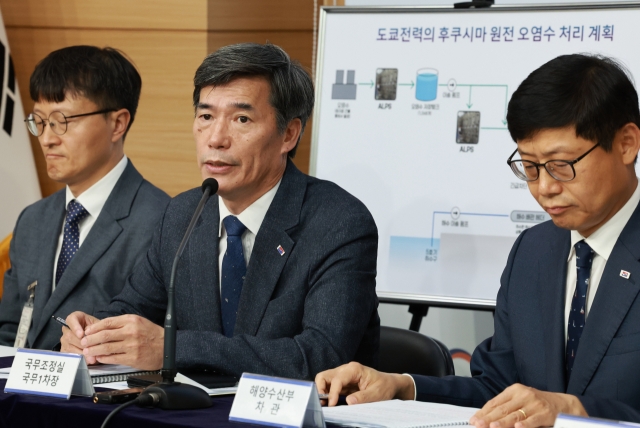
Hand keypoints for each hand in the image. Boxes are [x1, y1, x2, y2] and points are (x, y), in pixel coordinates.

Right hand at [61, 311, 99, 361]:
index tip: (81, 335)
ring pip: (69, 346)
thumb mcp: (99, 325)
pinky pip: (69, 355)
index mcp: (75, 318)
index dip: (75, 327)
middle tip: (90, 349)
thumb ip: (96, 329)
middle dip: (81, 344)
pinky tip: (87, 360)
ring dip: (81, 353)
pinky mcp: (65, 350)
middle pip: (70, 336)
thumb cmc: (97, 328)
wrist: (97, 337)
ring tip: (91, 358)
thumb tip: (92, 338)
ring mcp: (65, 340)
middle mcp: (67, 329)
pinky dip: (79, 358)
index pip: (71, 320)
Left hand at [80, 314, 163, 369]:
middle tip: (83, 342)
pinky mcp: (132, 358)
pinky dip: (103, 358)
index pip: (107, 323)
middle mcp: (130, 332)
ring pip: (106, 347)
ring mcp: (131, 345)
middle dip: (90, 340)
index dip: (94, 328)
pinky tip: (99, 358)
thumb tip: (103, 328)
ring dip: (94, 350)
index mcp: (131, 320)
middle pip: (104, 335)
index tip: (87, 331)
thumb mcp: (139, 322)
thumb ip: (122, 323)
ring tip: (87, 351)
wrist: (167, 347)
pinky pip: (113, 358)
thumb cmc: (152, 334)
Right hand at [315, 362, 414, 406]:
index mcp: (354, 369)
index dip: (332, 392)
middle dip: (320, 389)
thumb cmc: (384, 386)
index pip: (337, 379)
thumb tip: (348, 402)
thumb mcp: (377, 393)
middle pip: (325, 376)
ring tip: (324, 403)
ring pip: (324, 380)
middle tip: (323, 402)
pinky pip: (329, 387)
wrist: (389, 384)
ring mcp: (342, 376)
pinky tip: (330, 402)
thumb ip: (363, 397)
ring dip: (322, 391)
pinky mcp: (342, 383)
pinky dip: (326, 394)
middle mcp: (345, 370)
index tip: (332, 404)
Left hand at [469, 384, 587, 427]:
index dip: (484, 412)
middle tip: (478, 425)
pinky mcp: (545, 412)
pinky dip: (525, 424)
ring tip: (492, 427)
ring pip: (515, 415)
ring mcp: (535, 403)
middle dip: (489, 418)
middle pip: (503, 409)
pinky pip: (533, 420)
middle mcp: (523, 394)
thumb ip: (506, 407)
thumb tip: (486, 418)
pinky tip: (517, 427)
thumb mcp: (521, 401)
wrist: (564, 404)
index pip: (495, 402)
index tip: (474, 420)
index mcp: (514, 390)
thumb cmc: (538, 404)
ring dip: (502, 422)